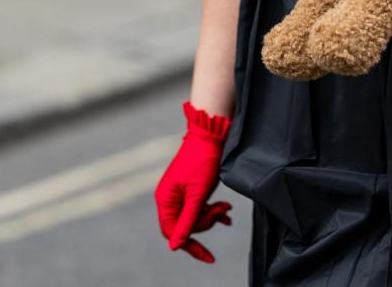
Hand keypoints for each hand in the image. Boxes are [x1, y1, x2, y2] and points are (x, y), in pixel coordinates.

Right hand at [154, 100, 233, 262]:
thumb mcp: (197, 195)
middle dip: (205, 223)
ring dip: (211, 215)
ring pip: (194, 217)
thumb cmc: (203, 162)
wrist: (211, 135)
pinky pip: (199, 207)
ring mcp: (179, 193)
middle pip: (185, 225)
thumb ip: (188, 221)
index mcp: (165, 199)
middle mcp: (169, 198)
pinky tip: (226, 210)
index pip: (171, 232)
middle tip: (222, 212)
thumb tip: (176, 246)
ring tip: (226, 208)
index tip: (208, 256)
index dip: (189, 244)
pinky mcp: (190, 189)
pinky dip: (212, 209)